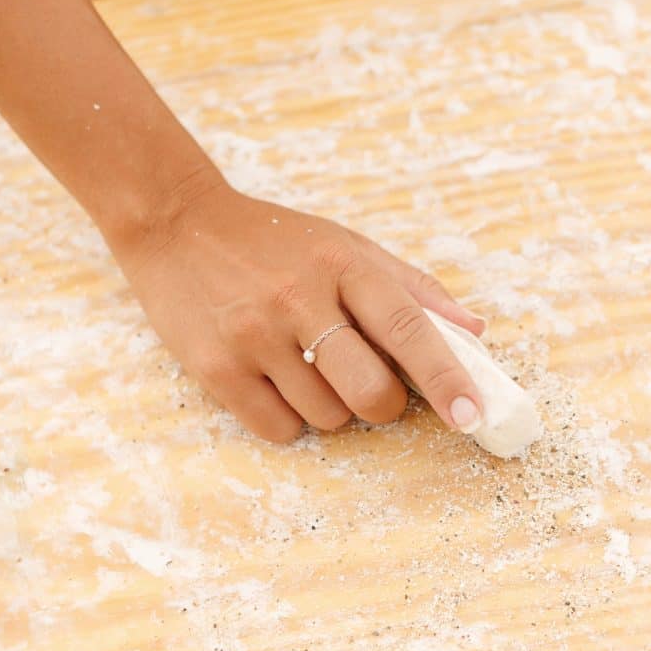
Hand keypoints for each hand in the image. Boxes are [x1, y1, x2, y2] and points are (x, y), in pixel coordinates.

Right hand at [119, 180, 487, 442]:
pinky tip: (273, 381)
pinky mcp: (214, 367)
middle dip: (383, 404)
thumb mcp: (347, 246)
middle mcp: (298, 298)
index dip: (447, 376)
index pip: (407, 326)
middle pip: (370, 391)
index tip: (473, 415)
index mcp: (343, 264)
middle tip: (368, 384)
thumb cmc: (275, 242)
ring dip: (331, 408)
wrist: (175, 223)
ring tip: (304, 365)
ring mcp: (253, 335)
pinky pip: (278, 428)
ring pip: (326, 417)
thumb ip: (413, 290)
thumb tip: (474, 332)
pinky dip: (288, 419)